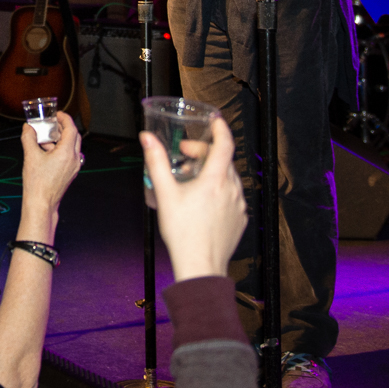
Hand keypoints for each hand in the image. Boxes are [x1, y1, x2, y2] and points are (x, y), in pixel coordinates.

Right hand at [20, 112, 82, 210]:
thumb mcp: (30, 156)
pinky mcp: (70, 173)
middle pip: (74, 137)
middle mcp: (74, 159)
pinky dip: (60, 149)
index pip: (71, 129)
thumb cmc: (37, 183)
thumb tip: (27, 128)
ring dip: (61, 139)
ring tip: (45, 138)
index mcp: (67, 153)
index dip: (65, 118)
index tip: (57, 114)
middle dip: (64, 127)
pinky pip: (69, 156)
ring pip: (72, 146)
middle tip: (52, 123)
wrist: (41, 204)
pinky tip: (46, 151)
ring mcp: (73, 167)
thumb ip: (29, 138)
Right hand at [141, 115, 244, 282]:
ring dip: (212, 172)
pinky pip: (232, 196)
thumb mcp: (165, 194)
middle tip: (184, 157)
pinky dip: (220, 190)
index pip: (225, 144)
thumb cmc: (183, 233)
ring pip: (229, 178)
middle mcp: (232, 190)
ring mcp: (239, 205)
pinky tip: (203, 201)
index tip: (215, 121)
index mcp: (215, 180)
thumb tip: (147, 139)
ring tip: (191, 181)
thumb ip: (156, 162)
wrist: (200, 266)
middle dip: (204, 153)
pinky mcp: (240, 219)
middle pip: (223, 160)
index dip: (220, 129)